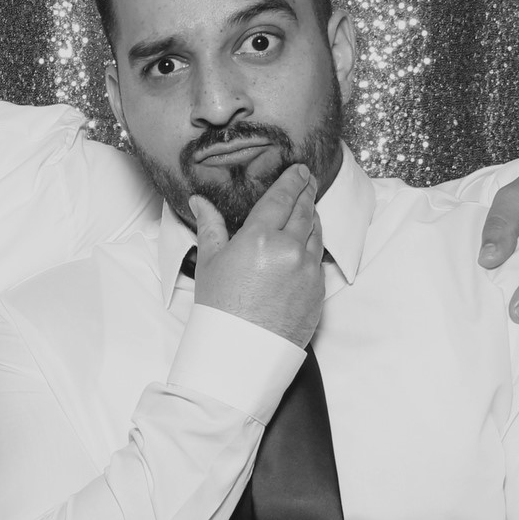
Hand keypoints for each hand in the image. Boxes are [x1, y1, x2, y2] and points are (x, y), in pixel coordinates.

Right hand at [186, 164, 324, 347]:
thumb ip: (210, 226)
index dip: (293, 180)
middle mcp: (289, 249)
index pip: (282, 197)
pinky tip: (306, 243)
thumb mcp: (210, 262)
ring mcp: (307, 269)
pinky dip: (312, 246)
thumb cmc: (220, 308)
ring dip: (313, 216)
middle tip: (307, 180)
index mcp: (260, 237)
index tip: (300, 169)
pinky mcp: (318, 289)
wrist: (241, 350)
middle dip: (306, 192)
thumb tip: (199, 202)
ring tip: (307, 208)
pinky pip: (318, 259)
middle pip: (304, 210)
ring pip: (316, 232)